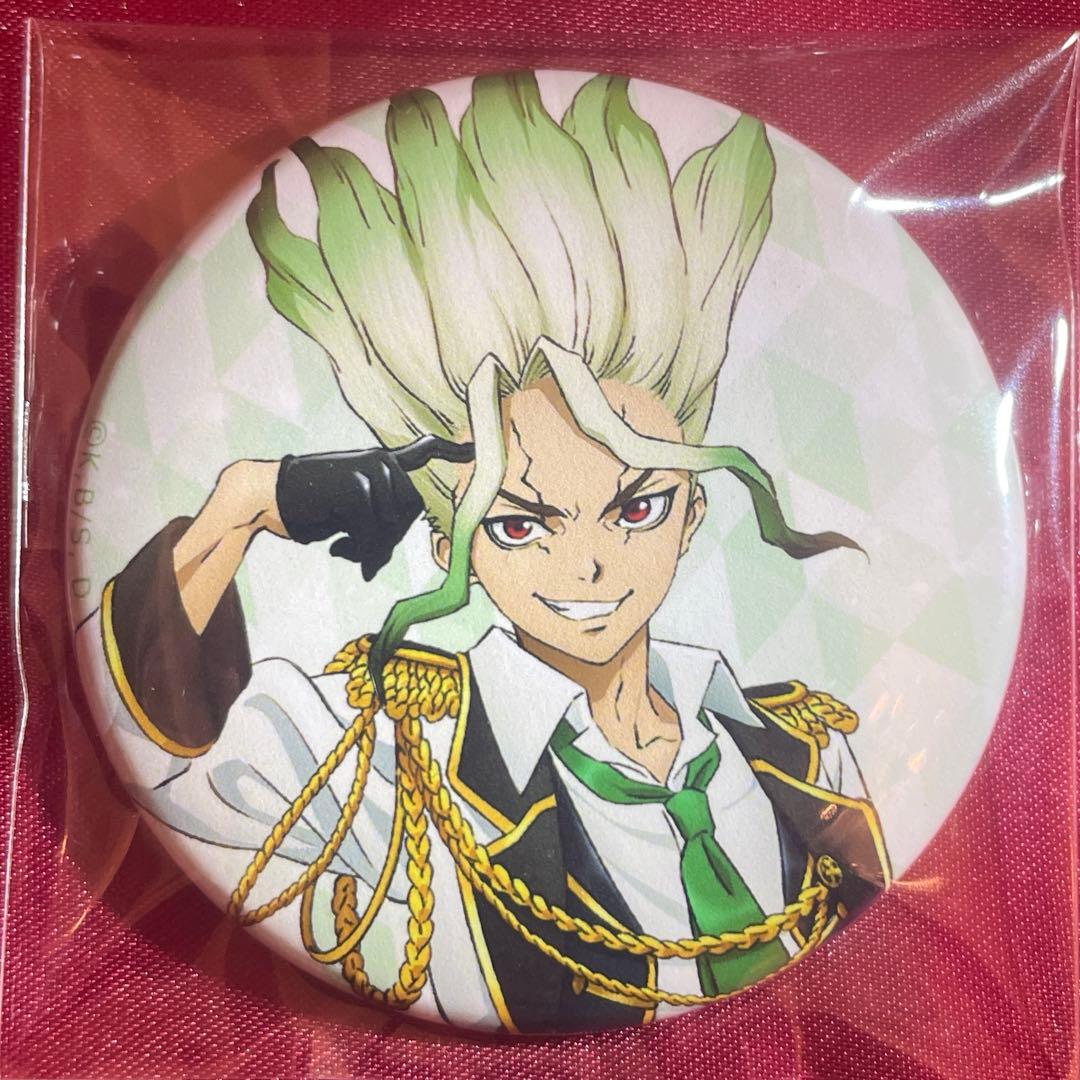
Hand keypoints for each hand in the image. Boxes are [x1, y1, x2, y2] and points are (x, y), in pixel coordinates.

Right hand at [275, 436, 473, 580]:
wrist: (269, 495)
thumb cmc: (312, 507)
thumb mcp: (352, 518)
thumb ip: (377, 530)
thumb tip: (375, 566)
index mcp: (382, 463)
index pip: (422, 452)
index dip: (449, 453)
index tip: (474, 451)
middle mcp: (381, 461)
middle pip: (413, 510)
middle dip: (389, 539)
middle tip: (360, 553)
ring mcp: (371, 469)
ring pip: (394, 523)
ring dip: (371, 546)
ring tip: (345, 548)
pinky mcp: (357, 484)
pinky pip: (373, 530)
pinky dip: (358, 549)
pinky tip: (336, 549)